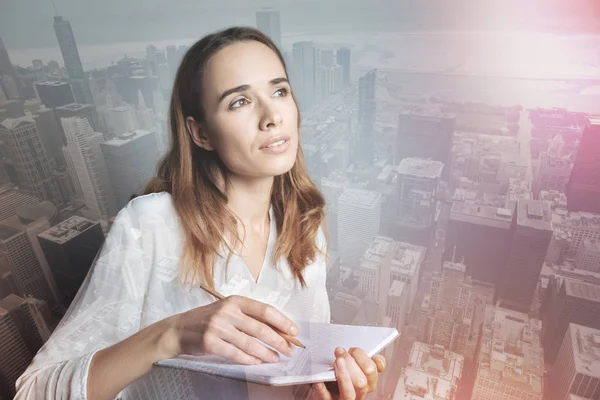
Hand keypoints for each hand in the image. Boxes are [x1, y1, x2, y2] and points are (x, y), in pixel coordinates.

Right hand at [162, 295, 298, 364]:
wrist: (179, 329)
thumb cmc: (208, 319)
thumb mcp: (228, 310)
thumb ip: (248, 317)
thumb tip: (277, 329)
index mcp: (235, 301)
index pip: (264, 310)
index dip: (282, 321)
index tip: (293, 331)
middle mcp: (227, 312)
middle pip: (260, 328)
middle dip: (279, 341)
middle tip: (289, 350)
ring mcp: (218, 327)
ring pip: (250, 344)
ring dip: (266, 353)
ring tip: (276, 358)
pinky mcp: (210, 343)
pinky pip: (236, 354)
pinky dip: (249, 360)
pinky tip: (258, 362)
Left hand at [311, 347, 385, 399]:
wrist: (328, 389)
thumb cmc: (342, 373)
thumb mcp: (354, 364)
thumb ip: (361, 358)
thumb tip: (365, 353)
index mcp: (368, 381)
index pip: (372, 371)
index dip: (364, 358)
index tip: (353, 350)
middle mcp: (359, 392)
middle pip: (362, 382)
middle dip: (351, 362)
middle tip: (340, 352)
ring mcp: (345, 399)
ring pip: (349, 393)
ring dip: (343, 375)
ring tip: (336, 362)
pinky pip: (327, 398)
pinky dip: (323, 390)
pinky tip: (319, 382)